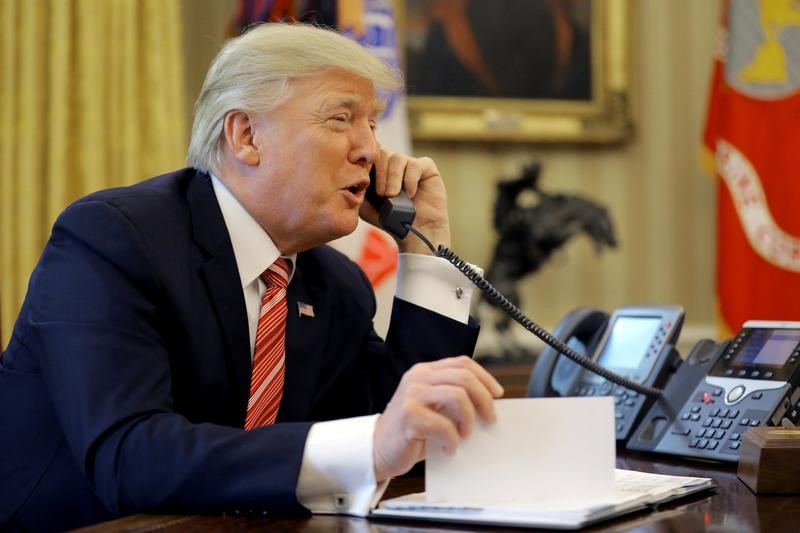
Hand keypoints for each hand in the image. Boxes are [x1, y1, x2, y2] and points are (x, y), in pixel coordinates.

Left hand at [361, 147, 449, 253]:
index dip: (365, 162)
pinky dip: (410, 180)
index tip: (364, 178)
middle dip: (380, 174)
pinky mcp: (426, 168)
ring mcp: (410, 164)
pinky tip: (410, 194)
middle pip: (382, 153)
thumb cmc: (389, 220)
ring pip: (397, 158)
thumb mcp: (365, 205)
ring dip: (393, 178)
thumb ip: (356, 189)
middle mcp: (393, 163)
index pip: (369, 154)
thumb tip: (348, 174)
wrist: (414, 232)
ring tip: (393, 196)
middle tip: (381, 194)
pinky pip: (415, 165)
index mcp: (377, 169)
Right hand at [372, 356, 503, 480]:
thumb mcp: (432, 407)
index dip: (485, 377)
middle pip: (464, 377)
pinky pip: (444, 425)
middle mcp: (418, 378)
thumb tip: (489, 404)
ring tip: (465, 435)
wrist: (378, 449)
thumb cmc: (411, 431)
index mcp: (425, 371)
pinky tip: (449, 448)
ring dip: (469, 419)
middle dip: (484, 399)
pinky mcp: (409, 416)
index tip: (498, 394)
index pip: (462, 363)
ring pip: (458, 396)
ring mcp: (412, 395)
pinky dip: (453, 440)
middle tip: (489, 419)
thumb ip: (453, 398)